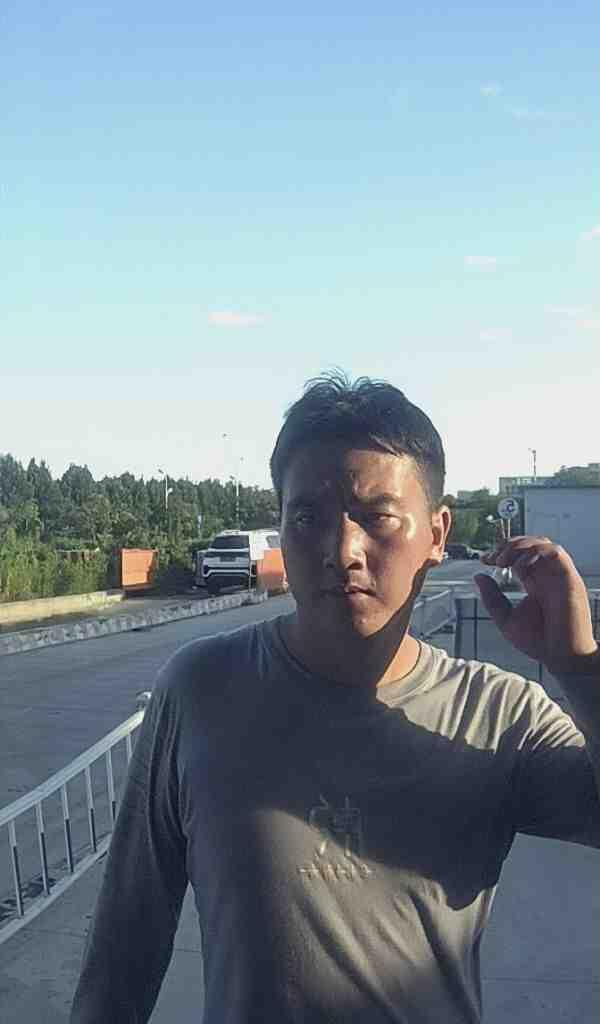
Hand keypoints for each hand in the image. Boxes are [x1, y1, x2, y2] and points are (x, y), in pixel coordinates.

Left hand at [474, 536, 598, 675]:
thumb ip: (492, 598)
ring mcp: (558, 575)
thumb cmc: (538, 642)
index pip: (518, 556)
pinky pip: (555, 552)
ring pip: (542, 543)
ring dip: (519, 546)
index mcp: (534, 583)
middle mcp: (546, 576)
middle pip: (530, 544)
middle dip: (508, 545)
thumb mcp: (506, 619)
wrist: (561, 657)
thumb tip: (478, 575)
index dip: (501, 552)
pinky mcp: (569, 578)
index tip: (484, 559)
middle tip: (494, 558)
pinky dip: (535, 552)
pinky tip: (519, 567)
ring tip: (503, 560)